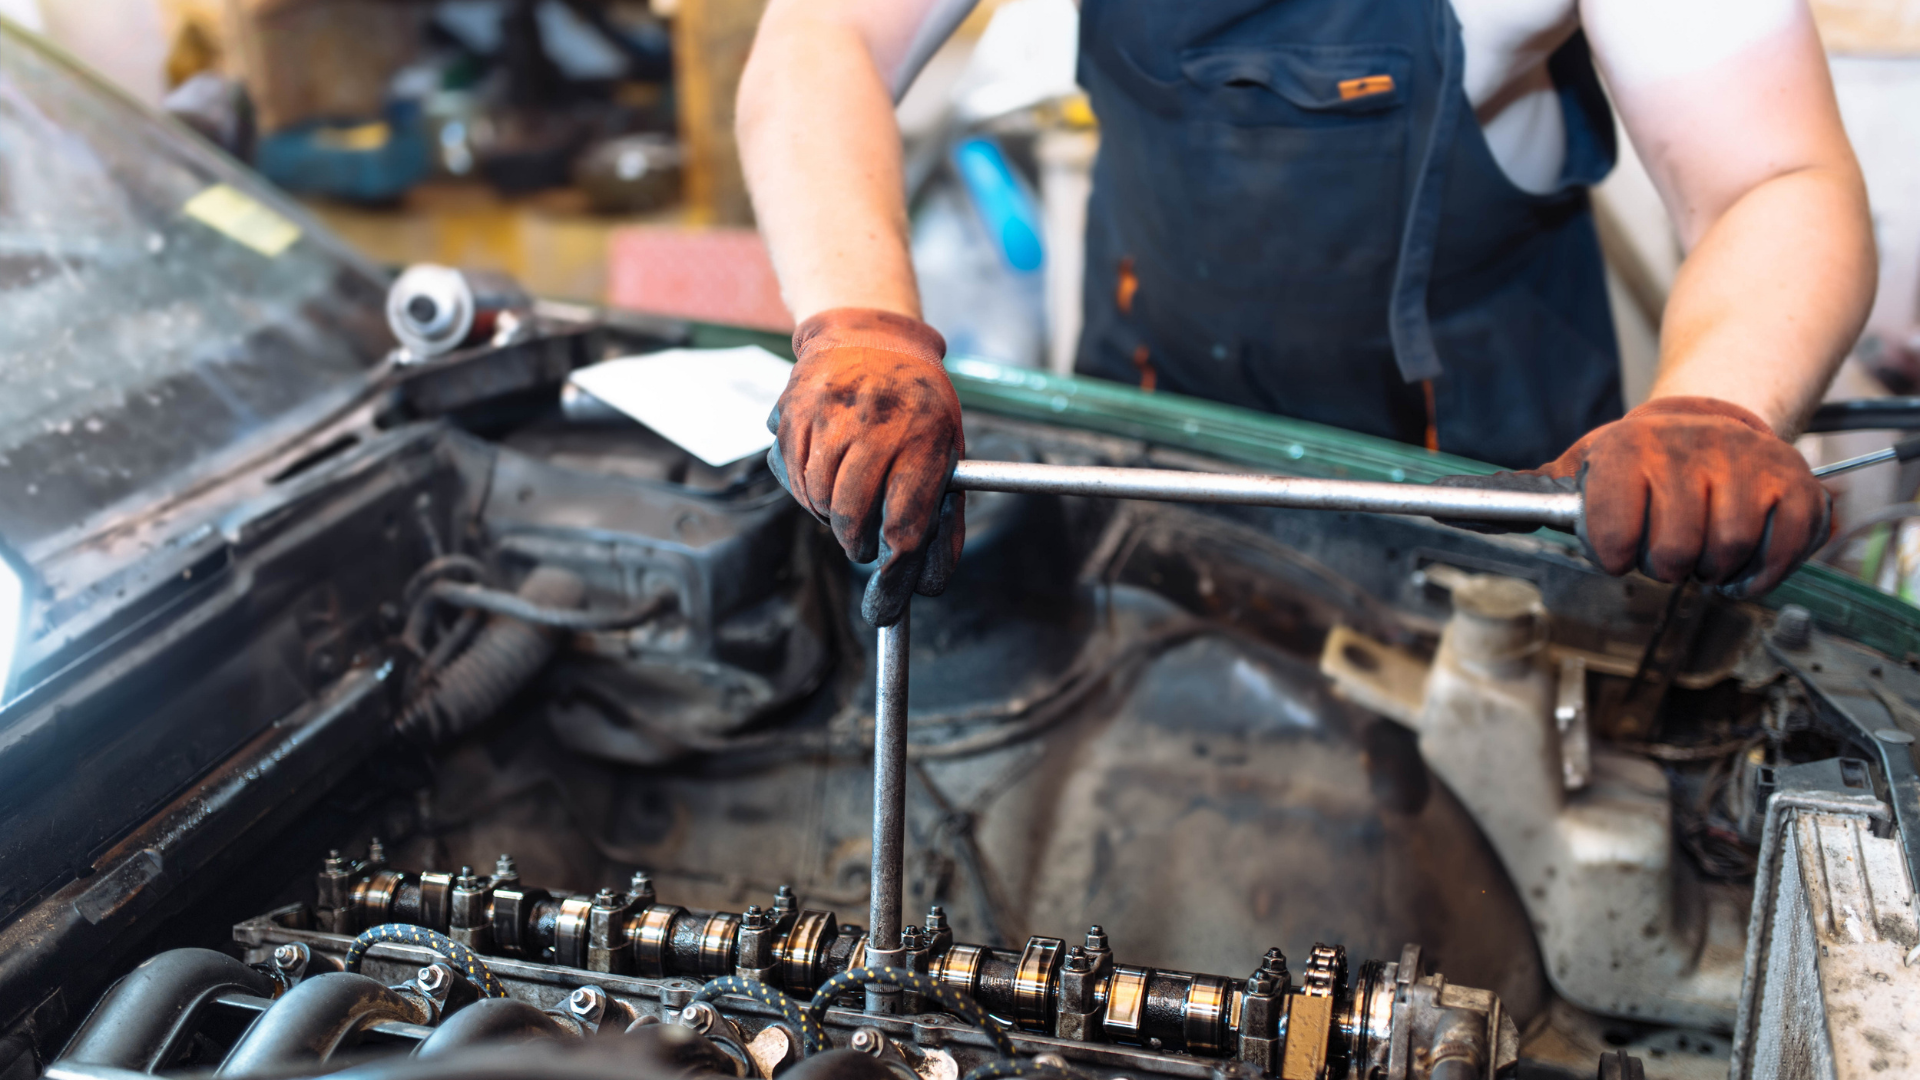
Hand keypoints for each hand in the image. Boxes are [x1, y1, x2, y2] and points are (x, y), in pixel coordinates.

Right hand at [767, 308, 965, 625]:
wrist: (869, 336)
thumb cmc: (918, 406)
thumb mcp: (949, 450)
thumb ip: (943, 518)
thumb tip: (928, 583)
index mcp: (925, 437)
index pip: (905, 524)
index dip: (895, 572)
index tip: (886, 597)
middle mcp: (877, 422)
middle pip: (853, 517)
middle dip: (855, 544)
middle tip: (863, 544)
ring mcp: (831, 414)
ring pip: (818, 500)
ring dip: (829, 517)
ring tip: (846, 501)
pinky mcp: (795, 410)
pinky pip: (793, 476)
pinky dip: (806, 492)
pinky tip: (824, 476)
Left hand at [1441, 397, 1830, 594]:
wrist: (1710, 418)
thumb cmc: (1631, 463)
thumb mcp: (1572, 471)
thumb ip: (1511, 495)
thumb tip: (1438, 499)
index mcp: (1628, 451)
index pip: (1613, 536)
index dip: (1613, 553)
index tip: (1616, 546)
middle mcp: (1690, 451)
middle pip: (1671, 556)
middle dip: (1662, 562)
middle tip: (1663, 541)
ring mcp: (1748, 466)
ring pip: (1724, 557)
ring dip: (1708, 568)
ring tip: (1699, 541)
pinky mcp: (1797, 486)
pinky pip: (1778, 555)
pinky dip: (1757, 571)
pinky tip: (1740, 550)